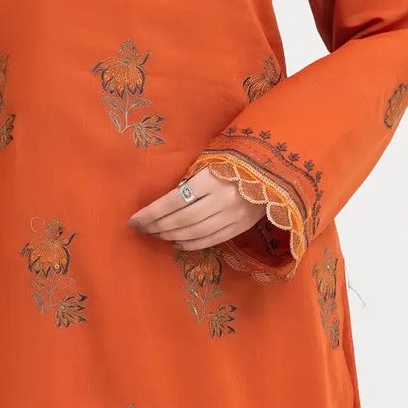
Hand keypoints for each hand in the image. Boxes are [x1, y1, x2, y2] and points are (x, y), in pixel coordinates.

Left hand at [128, 167, 266, 250]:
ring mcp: (232, 216)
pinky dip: (191, 244)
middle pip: (182, 220)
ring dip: (171, 236)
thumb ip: (191, 180)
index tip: (134, 220)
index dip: (151, 213)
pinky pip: (211, 240)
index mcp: (211, 178)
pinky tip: (177, 244)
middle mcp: (221, 199)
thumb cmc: (235, 162)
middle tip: (142, 229)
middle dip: (158, 226)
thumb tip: (164, 201)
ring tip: (157, 235)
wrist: (273, 172)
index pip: (173, 200)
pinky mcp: (240, 227)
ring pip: (195, 232)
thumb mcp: (211, 163)